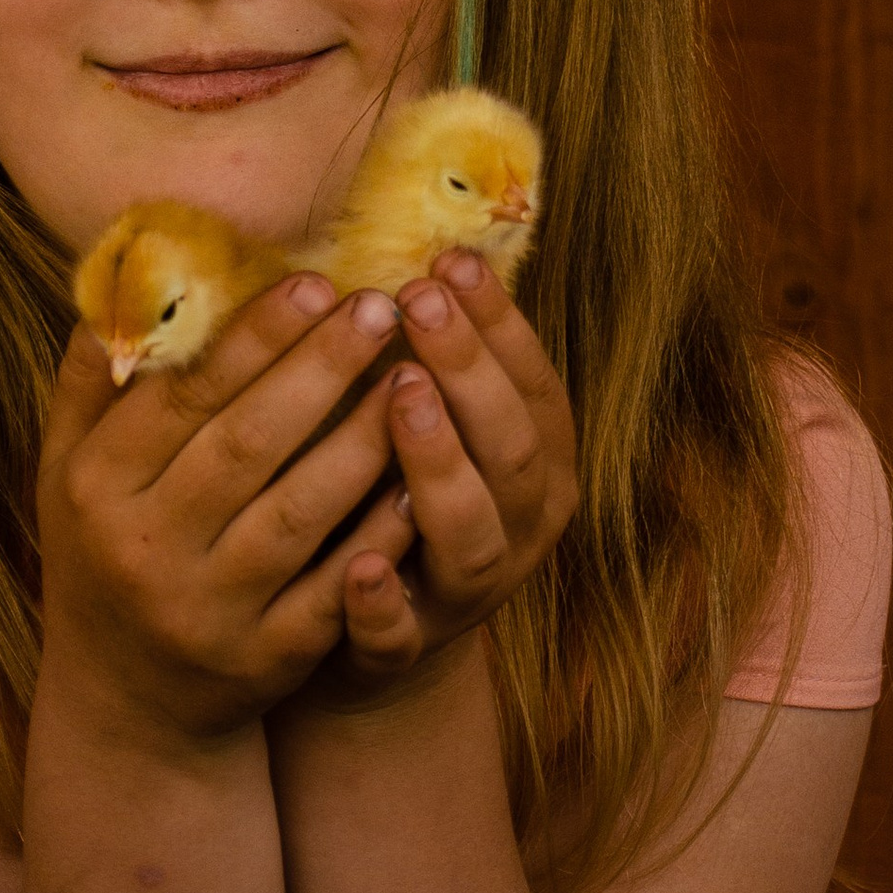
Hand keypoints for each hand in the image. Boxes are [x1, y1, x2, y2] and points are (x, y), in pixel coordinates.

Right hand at [35, 268, 418, 747]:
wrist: (124, 702)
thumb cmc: (102, 551)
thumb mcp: (67, 468)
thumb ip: (95, 375)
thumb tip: (129, 263)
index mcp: (94, 488)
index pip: (181, 398)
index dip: (252, 338)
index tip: (315, 281)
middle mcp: (145, 549)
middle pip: (245, 446)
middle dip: (319, 371)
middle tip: (382, 307)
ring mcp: (209, 610)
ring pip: (300, 513)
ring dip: (364, 441)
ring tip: (415, 375)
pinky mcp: (266, 658)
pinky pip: (336, 586)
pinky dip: (379, 533)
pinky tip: (422, 479)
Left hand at [286, 249, 576, 711]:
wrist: (380, 647)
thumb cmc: (398, 502)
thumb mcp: (437, 427)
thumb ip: (437, 360)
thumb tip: (416, 242)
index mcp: (536, 465)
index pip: (533, 384)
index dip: (498, 322)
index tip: (449, 259)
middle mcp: (520, 528)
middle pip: (512, 448)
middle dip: (468, 370)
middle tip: (416, 303)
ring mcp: (469, 595)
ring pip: (471, 536)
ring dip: (437, 464)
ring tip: (399, 397)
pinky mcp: (408, 650)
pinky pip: (402, 633)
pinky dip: (383, 603)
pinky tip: (357, 566)